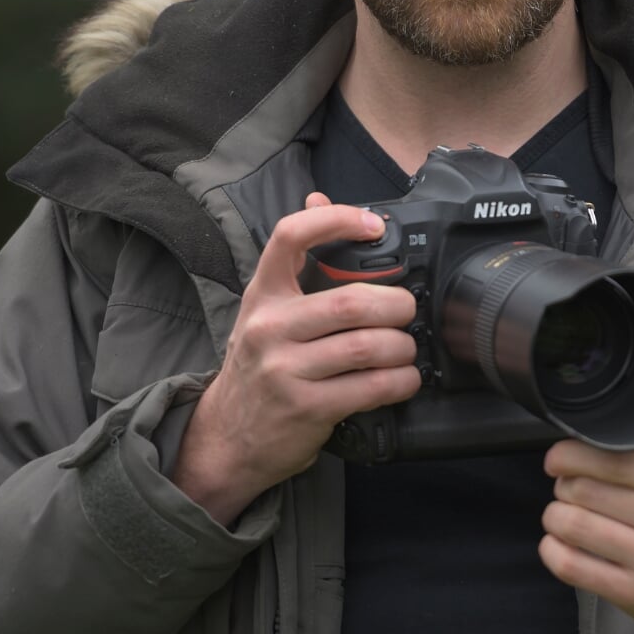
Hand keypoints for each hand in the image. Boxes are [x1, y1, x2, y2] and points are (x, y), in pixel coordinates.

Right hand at [173, 193, 419, 523]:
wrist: (227, 438)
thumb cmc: (258, 365)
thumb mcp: (266, 309)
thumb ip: (295, 258)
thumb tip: (319, 196)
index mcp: (263, 294)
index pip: (291, 236)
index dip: (337, 220)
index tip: (374, 225)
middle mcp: (270, 328)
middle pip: (351, 301)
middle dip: (397, 304)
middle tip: (407, 310)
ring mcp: (286, 371)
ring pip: (368, 345)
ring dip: (403, 346)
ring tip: (406, 348)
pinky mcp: (307, 408)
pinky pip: (372, 387)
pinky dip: (401, 381)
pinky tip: (403, 379)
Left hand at [539, 432, 633, 633]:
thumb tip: (625, 410)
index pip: (611, 458)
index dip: (569, 454)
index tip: (558, 458)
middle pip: (584, 489)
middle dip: (562, 485)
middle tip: (566, 487)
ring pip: (572, 525)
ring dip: (555, 516)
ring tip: (564, 514)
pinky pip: (572, 566)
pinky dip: (553, 551)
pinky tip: (560, 544)